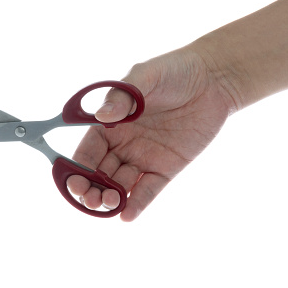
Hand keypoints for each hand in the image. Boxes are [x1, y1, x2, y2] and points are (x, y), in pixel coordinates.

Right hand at [67, 46, 233, 220]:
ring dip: (111, 199)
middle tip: (91, 198)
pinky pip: (148, 189)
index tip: (74, 181)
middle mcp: (123, 144)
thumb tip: (101, 116)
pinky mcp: (166, 168)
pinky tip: (127, 215)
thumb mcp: (145, 77)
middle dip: (91, 189)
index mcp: (111, 124)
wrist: (213, 80)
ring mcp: (144, 158)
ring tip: (110, 204)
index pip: (86, 151)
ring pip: (120, 185)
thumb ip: (122, 97)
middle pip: (99, 174)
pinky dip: (137, 203)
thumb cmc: (174, 71)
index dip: (77, 168)